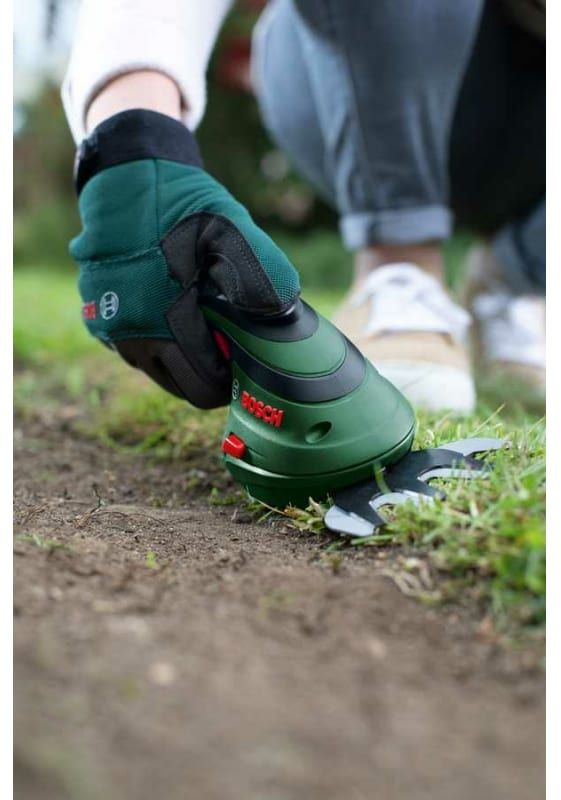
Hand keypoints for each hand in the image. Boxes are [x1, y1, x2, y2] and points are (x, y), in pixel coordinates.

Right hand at [71, 109, 299, 407]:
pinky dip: (159, 342)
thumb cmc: (180, 205)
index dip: (230, 379)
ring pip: (158, 372)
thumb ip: (260, 272)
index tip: (244, 357)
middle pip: (182, 388)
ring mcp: (110, 332)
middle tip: (228, 344)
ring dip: (183, 359)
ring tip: (203, 323)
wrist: (125, 177)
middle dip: (209, 373)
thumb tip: (283, 314)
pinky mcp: (98, 320)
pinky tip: (174, 311)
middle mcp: (132, 337)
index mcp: (164, 323)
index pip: (204, 388)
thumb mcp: (231, 229)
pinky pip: (137, 350)